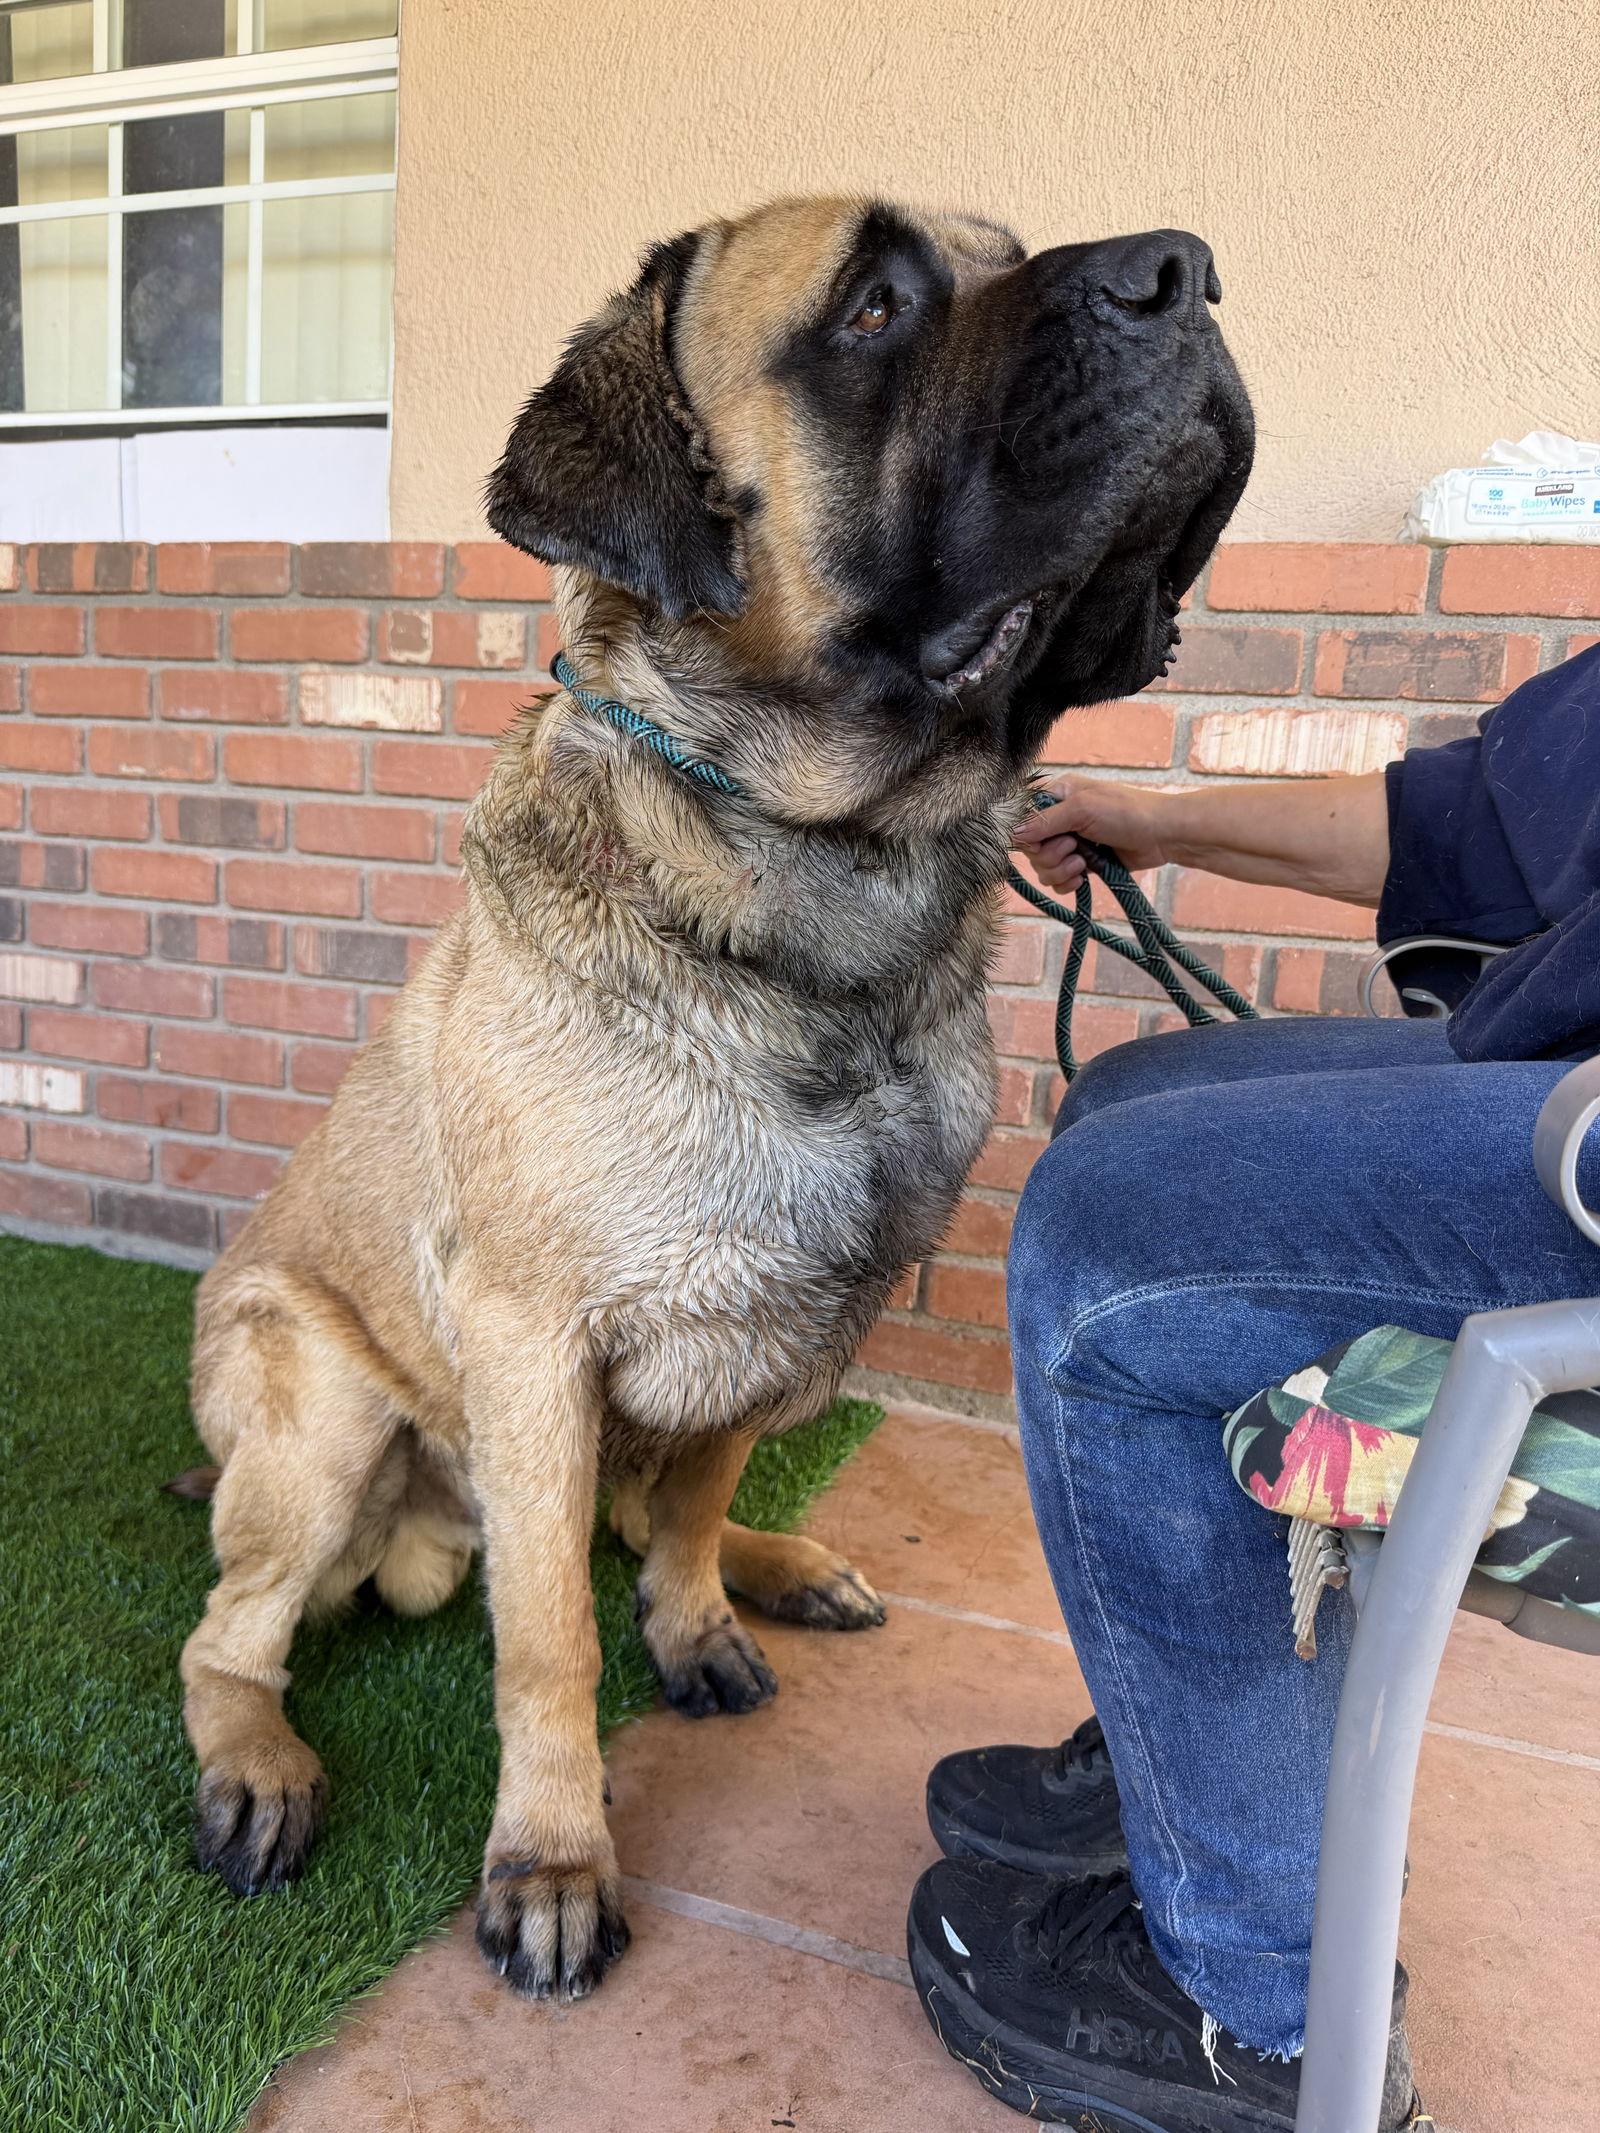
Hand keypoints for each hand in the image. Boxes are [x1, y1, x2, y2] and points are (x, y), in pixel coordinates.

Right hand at [1012, 777, 1172, 890]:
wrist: (1163, 836)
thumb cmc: (1127, 812)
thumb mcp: (1083, 809)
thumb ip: (1045, 821)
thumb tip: (1013, 833)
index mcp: (1057, 795)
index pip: (1023, 819)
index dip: (1029, 836)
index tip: (1046, 840)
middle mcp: (1060, 818)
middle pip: (1031, 847)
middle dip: (1049, 855)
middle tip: (1074, 848)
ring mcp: (1071, 842)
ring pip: (1043, 866)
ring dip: (1059, 870)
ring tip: (1082, 864)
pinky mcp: (1082, 863)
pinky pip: (1058, 880)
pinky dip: (1066, 882)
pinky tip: (1083, 878)